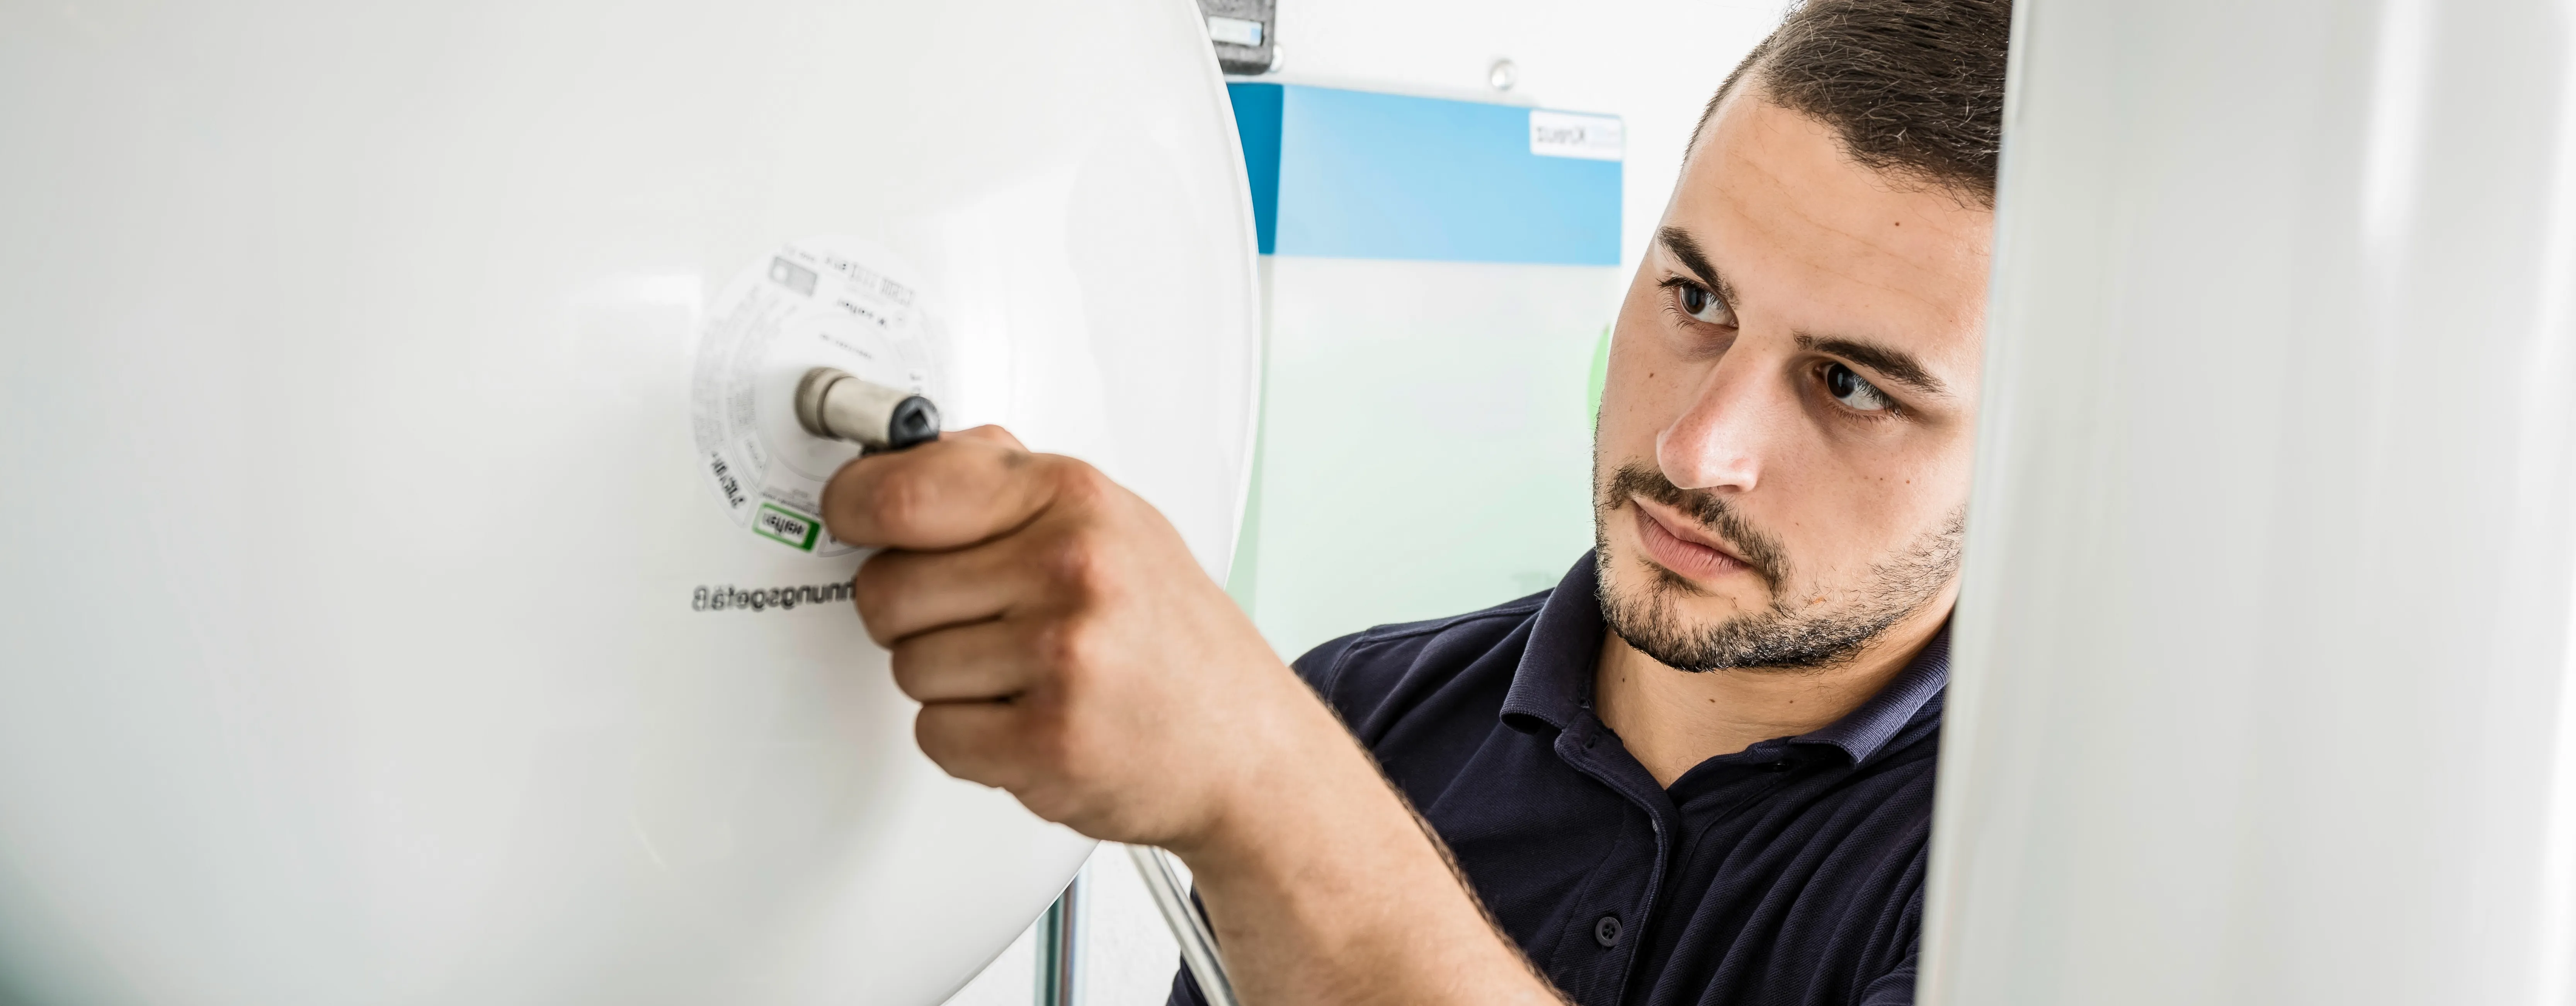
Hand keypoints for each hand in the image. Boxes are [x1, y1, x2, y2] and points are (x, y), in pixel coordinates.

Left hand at [819, 426, 1329, 851]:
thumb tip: (901, 453)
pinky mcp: (1048, 742)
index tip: (850, 513)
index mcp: (1073, 498)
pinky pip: (934, 734)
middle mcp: (1070, 568)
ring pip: (905, 666)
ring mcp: (1062, 656)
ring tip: (1021, 674)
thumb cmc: (1171, 633)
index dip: (852, 506)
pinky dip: (967, 739)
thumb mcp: (1108, 520)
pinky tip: (1027, 718)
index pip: (901, 491)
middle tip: (976, 619)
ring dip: (946, 680)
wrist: (1244, 743)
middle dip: (911, 612)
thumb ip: (1004, 478)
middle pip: (884, 589)